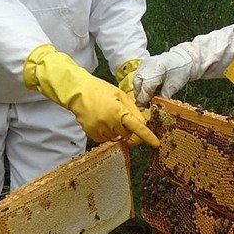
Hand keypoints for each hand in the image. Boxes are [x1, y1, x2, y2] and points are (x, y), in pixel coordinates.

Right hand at [23, 44, 159, 147]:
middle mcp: (110, 124)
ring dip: (117, 130)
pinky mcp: (92, 135)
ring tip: (108, 115)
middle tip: (121, 116)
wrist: (77, 92)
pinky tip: (101, 120)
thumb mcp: (120, 95)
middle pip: (128, 134)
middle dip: (129, 128)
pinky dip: (107, 132)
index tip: (155, 144)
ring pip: (117, 137)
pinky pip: (106, 139)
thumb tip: (142, 122)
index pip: (138, 128)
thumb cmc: (99, 90)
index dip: (148, 137)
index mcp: (119, 112)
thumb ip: (133, 110)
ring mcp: (100, 131)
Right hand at [133, 47, 194, 106]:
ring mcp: (143, 64)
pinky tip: (148, 90)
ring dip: (140, 91)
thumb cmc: (180, 71)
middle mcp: (147, 66)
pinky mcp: (143, 65)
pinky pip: (138, 77)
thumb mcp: (173, 87)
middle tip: (146, 105)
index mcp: (156, 70)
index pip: (145, 89)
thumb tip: (155, 106)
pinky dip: (141, 85)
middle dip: (140, 97)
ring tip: (148, 98)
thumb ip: (163, 97)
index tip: (146, 108)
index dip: (144, 100)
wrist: (182, 59)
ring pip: (136, 81)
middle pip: (137, 85)